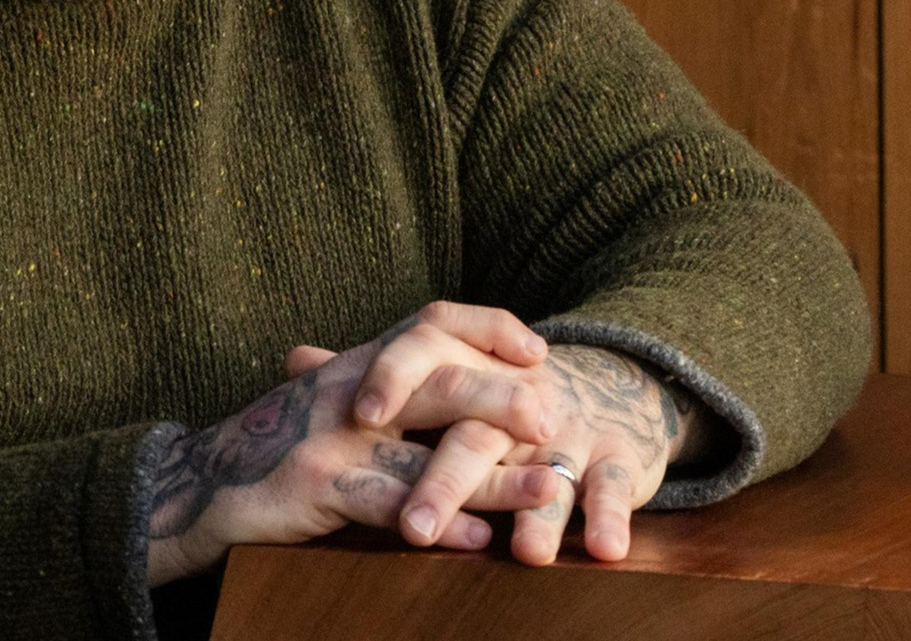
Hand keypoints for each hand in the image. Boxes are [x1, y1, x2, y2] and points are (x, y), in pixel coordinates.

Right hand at [146, 302, 562, 585]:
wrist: (194, 484)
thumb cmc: (269, 448)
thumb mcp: (324, 402)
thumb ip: (379, 386)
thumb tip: (448, 373)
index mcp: (357, 365)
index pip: (430, 322)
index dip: (487, 328)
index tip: (540, 350)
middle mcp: (348, 391)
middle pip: (437, 378)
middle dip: (503, 397)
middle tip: (557, 416)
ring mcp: (330, 438)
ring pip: (425, 450)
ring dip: (495, 473)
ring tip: (550, 485)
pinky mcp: (313, 487)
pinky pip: (385, 502)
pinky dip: (438, 522)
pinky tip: (478, 538)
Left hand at [290, 335, 705, 563]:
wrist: (612, 386)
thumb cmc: (501, 397)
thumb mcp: (445, 379)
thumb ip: (372, 374)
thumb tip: (291, 357)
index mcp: (471, 375)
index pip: (427, 360)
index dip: (394, 380)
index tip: (361, 412)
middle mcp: (518, 398)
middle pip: (477, 433)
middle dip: (448, 482)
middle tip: (416, 527)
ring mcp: (570, 428)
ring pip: (549, 466)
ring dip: (535, 507)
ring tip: (524, 554)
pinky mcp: (618, 457)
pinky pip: (615, 486)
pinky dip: (612, 516)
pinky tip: (605, 550)